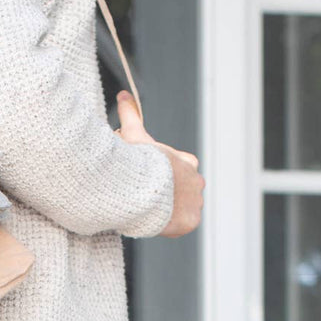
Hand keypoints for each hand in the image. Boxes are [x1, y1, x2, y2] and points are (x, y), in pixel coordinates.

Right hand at [116, 92, 204, 237]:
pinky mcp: (191, 221)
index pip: (182, 169)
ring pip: (183, 209)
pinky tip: (155, 222)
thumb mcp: (133, 134)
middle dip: (168, 196)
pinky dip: (170, 226)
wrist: (140, 185)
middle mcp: (197, 181)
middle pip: (183, 192)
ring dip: (169, 212)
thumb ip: (131, 115)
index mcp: (188, 162)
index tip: (148, 178)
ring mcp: (196, 202)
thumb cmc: (136, 160)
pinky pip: (182, 225)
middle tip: (145, 198)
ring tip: (149, 211)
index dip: (164, 175)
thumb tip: (123, 94)